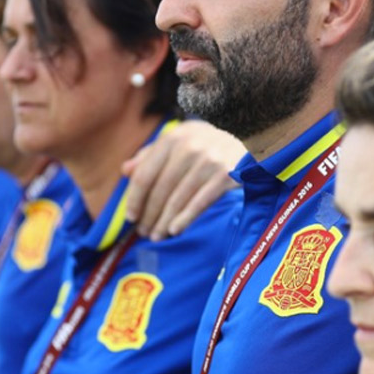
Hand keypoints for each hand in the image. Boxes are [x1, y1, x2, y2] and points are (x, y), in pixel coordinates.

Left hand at [122, 120, 244, 240]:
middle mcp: (189, 146)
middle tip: (143, 232)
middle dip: (149, 214)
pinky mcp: (226, 175)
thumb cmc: (204, 145)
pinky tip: (174, 230)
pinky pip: (200, 202)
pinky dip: (185, 218)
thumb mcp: (177, 142)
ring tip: (157, 236)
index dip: (134, 198)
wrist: (248, 140)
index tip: (130, 217)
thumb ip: (150, 155)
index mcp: (172, 138)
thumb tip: (125, 170)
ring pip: (178, 199)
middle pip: (160, 190)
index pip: (145, 174)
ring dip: (164, 221)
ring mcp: (209, 160)